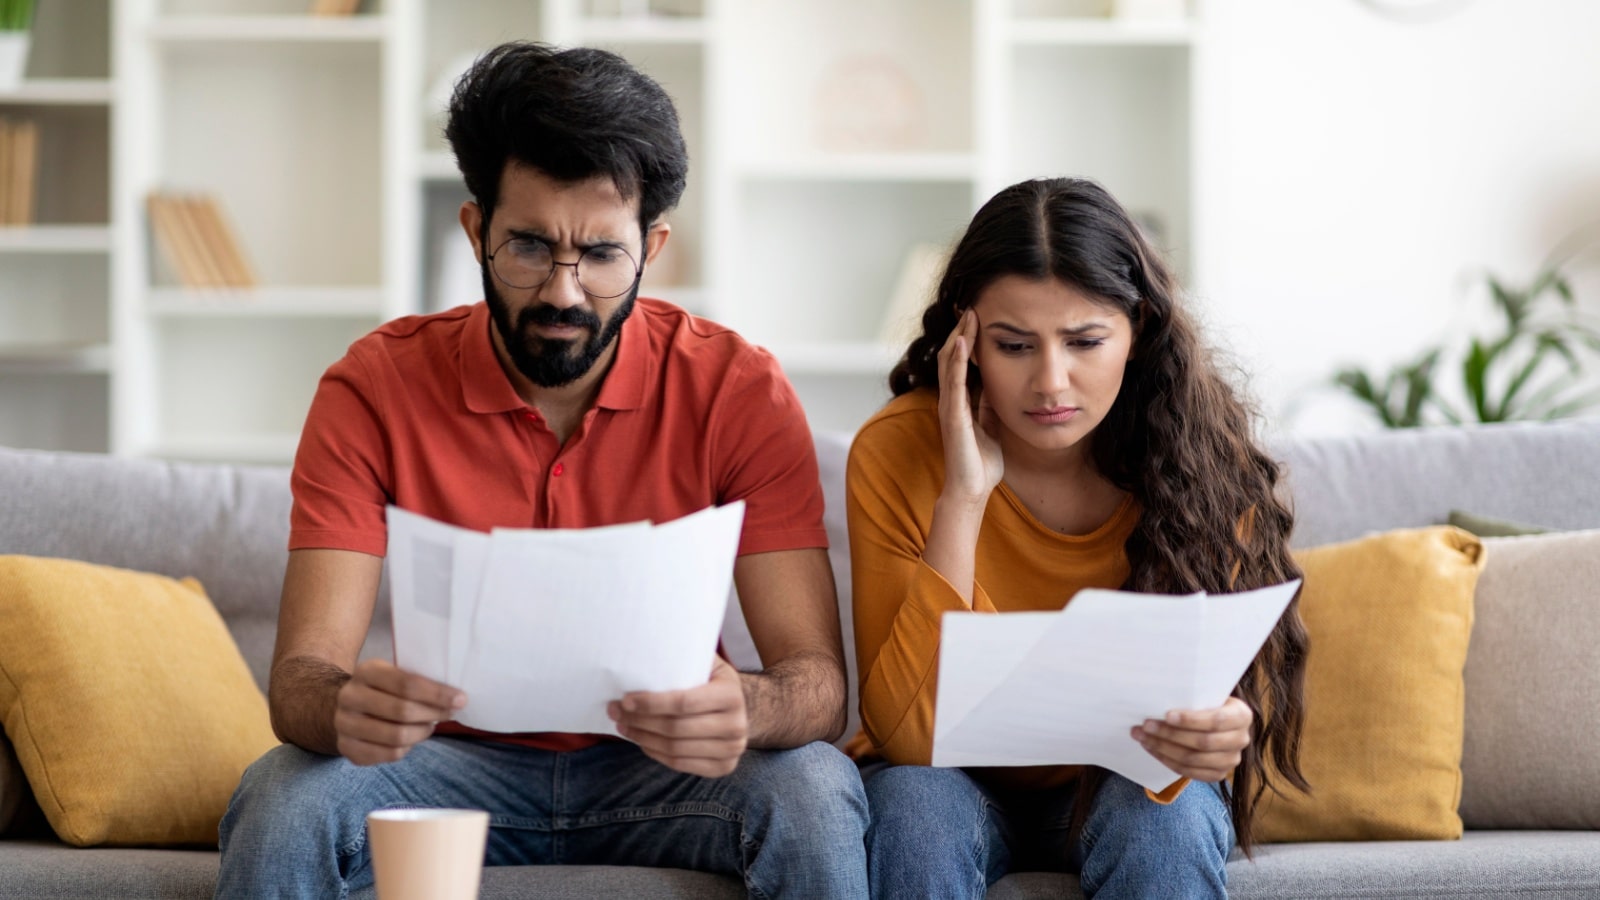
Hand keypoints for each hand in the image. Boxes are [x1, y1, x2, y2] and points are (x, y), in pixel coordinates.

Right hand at [334, 659, 466, 765]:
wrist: (346, 706)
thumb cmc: (383, 689)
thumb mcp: (395, 674)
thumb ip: (418, 680)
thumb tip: (455, 696)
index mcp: (366, 671)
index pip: (407, 684)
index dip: (437, 694)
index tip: (460, 699)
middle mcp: (350, 697)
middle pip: (402, 711)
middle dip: (433, 714)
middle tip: (449, 714)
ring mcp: (345, 724)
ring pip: (397, 736)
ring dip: (422, 733)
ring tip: (430, 726)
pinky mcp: (347, 747)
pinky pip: (389, 754)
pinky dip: (408, 748)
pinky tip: (411, 738)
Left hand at [608, 656, 748, 777]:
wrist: (740, 710)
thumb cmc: (712, 682)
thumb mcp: (707, 664)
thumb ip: (684, 657)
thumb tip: (643, 646)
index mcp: (731, 694)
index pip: (683, 702)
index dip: (650, 703)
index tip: (625, 700)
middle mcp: (736, 725)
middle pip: (675, 728)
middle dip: (639, 721)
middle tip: (615, 712)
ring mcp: (732, 750)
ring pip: (674, 748)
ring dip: (642, 738)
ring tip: (623, 726)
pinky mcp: (723, 767)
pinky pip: (680, 764)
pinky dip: (655, 753)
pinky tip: (641, 741)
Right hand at [937, 308, 1002, 502]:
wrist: (972, 491)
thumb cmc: (981, 464)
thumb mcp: (991, 426)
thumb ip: (989, 406)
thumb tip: (999, 386)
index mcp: (960, 402)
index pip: (962, 362)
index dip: (968, 339)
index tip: (978, 316)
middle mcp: (950, 400)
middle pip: (952, 356)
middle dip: (962, 330)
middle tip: (971, 305)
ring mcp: (949, 406)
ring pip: (950, 363)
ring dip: (959, 337)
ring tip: (968, 314)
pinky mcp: (952, 416)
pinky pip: (954, 382)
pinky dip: (959, 361)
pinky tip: (965, 341)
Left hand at [1133, 696, 1252, 783]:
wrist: (1217, 722)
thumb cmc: (1208, 703)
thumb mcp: (1208, 694)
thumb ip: (1194, 695)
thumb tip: (1161, 693)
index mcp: (1242, 715)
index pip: (1216, 721)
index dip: (1191, 720)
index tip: (1167, 715)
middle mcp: (1241, 740)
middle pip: (1202, 743)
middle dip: (1170, 734)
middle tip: (1146, 725)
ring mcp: (1231, 760)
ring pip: (1192, 759)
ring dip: (1163, 748)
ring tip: (1142, 736)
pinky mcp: (1218, 774)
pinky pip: (1188, 772)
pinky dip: (1166, 760)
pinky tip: (1152, 748)